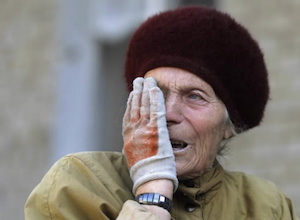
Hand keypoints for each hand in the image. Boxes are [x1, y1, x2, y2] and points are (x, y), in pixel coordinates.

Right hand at [122, 77, 177, 193]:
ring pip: (144, 106)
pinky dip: (155, 99)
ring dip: (146, 91)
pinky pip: (156, 111)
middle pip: (135, 107)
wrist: (151, 180)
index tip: (133, 93)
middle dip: (137, 92)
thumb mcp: (133, 155)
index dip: (131, 102)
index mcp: (128, 137)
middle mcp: (134, 131)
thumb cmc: (144, 172)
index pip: (129, 115)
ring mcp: (145, 130)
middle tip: (139, 80)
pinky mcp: (156, 131)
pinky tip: (156, 89)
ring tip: (147, 80)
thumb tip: (134, 138)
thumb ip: (134, 143)